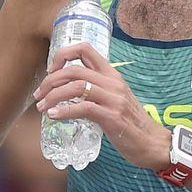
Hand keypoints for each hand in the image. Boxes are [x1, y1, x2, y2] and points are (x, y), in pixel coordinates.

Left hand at [33, 42, 170, 170]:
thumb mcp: (115, 99)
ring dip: (53, 96)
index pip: (85, 49)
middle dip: (50, 80)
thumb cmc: (131, 123)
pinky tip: (54, 116)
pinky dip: (64, 111)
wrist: (152, 143)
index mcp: (112, 74)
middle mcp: (113, 82)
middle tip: (39, 95)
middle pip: (74, 69)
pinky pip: (83, 108)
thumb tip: (69, 90)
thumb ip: (96, 90)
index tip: (51, 70)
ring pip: (76, 86)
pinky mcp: (112, 117)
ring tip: (42, 108)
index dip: (63, 54)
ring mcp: (113, 99)